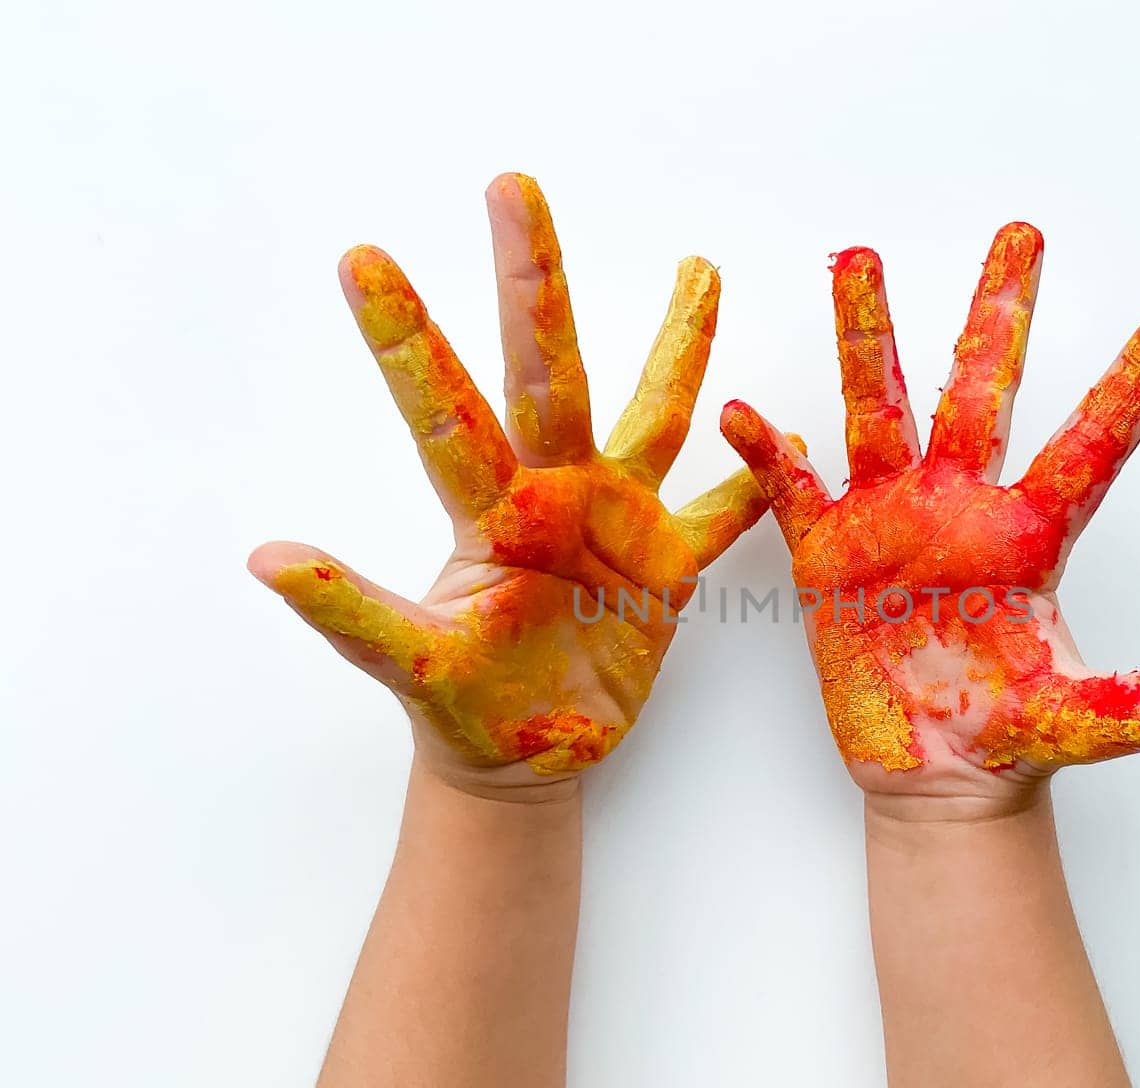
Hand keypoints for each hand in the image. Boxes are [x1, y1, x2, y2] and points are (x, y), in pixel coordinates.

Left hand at [250, 173, 765, 798]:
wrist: (528, 756)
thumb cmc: (466, 712)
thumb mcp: (415, 667)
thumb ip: (353, 615)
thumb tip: (263, 558)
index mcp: (490, 512)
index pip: (446, 411)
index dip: (408, 339)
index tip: (363, 257)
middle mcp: (551, 492)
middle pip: (548, 372)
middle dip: (532, 282)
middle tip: (512, 185)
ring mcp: (615, 518)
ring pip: (654, 413)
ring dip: (680, 344)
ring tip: (699, 266)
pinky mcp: (667, 563)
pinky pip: (722, 512)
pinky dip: (757, 480)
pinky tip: (782, 435)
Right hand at [721, 225, 1139, 812]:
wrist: (935, 772)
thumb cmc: (1010, 736)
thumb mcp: (1083, 721)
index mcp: (1030, 536)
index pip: (1093, 443)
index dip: (1136, 381)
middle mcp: (963, 507)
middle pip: (982, 392)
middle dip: (999, 314)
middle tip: (1023, 234)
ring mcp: (892, 520)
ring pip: (879, 410)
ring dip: (867, 338)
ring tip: (860, 258)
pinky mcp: (830, 553)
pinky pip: (793, 490)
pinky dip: (768, 455)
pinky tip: (746, 412)